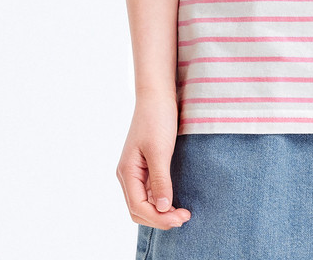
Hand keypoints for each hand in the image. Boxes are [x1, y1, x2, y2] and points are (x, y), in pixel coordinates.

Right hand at [117, 93, 191, 229]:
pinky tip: (175, 201)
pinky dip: (161, 200)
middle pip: (139, 210)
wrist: (157, 94)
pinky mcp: (145, 165)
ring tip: (183, 213)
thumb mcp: (160, 150)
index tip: (181, 218)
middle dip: (160, 218)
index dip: (159, 218)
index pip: (138, 207)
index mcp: (127, 172)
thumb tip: (163, 208)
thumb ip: (160, 180)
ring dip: (161, 211)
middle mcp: (127, 175)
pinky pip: (150, 191)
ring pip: (144, 203)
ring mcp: (136, 171)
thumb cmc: (157, 118)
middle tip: (185, 218)